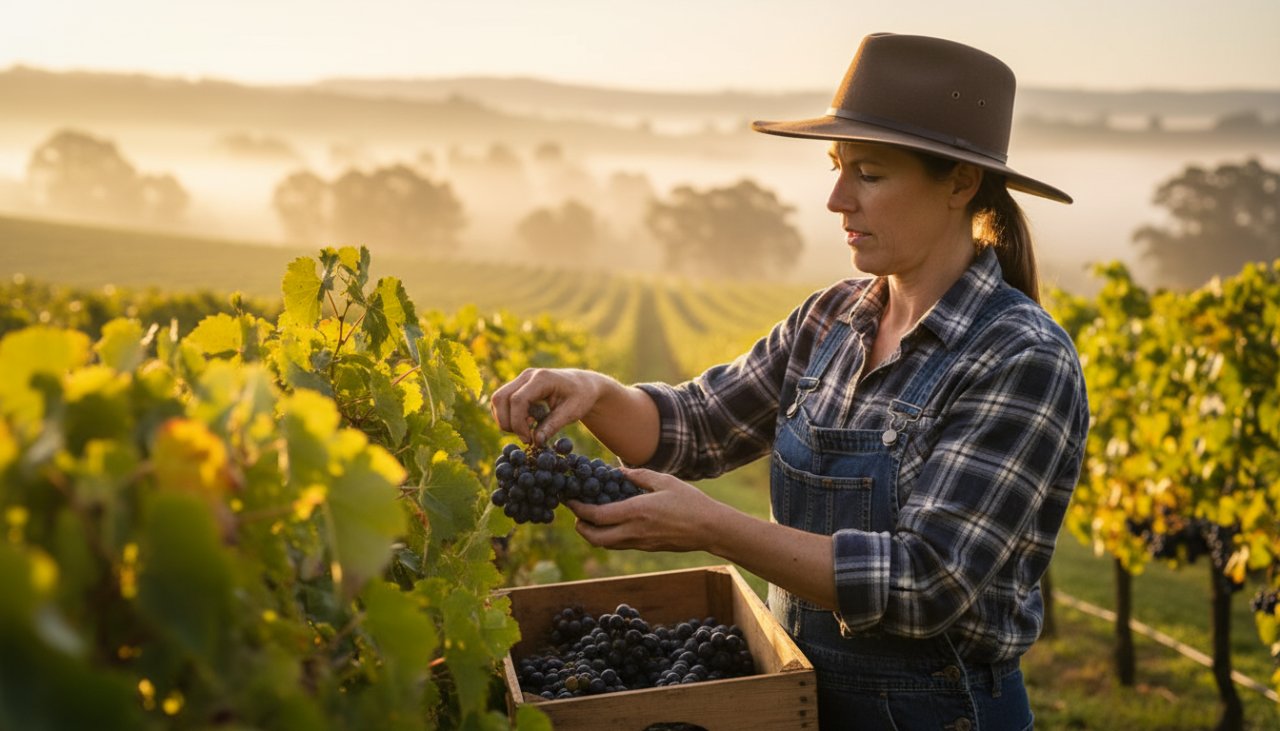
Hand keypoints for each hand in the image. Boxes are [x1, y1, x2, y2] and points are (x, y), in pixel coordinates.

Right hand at [490, 368, 604, 445]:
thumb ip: (553, 425)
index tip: (528, 439)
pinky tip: (526, 422)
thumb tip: (536, 441)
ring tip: (527, 430)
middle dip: (507, 422)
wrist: (583, 385)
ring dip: (506, 419)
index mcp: (542, 378)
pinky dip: (508, 415)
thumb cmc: (581, 397)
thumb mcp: (572, 413)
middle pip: (501, 398)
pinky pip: (502, 400)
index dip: (518, 423)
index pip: (518, 400)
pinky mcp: (517, 385)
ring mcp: (520, 379)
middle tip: (525, 437)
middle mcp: (527, 375)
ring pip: (497, 399)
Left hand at [567, 467, 725, 552]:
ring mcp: (640, 543)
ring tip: (590, 518)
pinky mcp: (647, 548)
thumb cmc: (690, 501)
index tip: (570, 499)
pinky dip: (608, 536)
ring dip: (593, 534)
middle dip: (580, 527)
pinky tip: (611, 523)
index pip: (596, 515)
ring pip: (606, 545)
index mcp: (636, 512)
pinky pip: (620, 545)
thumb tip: (618, 472)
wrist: (710, 529)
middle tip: (576, 514)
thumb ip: (639, 476)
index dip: (578, 509)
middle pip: (595, 538)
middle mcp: (634, 531)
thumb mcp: (665, 481)